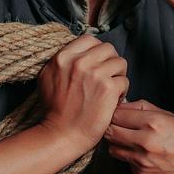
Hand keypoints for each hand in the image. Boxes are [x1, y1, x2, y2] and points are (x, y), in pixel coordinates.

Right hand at [37, 35, 128, 151]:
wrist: (61, 134)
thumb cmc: (55, 110)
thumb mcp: (48, 77)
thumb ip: (63, 61)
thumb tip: (79, 51)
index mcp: (64, 57)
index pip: (90, 39)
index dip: (97, 52)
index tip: (98, 64)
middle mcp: (79, 62)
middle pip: (108, 49)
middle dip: (110, 63)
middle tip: (107, 78)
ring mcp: (95, 74)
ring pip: (120, 62)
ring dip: (118, 76)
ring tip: (110, 90)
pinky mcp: (108, 88)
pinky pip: (125, 81)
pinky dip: (122, 92)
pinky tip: (113, 101)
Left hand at [105, 100, 173, 173]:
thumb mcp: (172, 116)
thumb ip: (144, 108)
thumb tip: (123, 106)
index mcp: (153, 122)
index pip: (116, 115)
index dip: (115, 113)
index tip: (118, 114)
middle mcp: (145, 142)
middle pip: (109, 132)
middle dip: (111, 128)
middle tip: (120, 127)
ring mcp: (143, 162)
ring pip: (113, 150)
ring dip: (119, 145)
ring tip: (134, 142)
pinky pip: (128, 164)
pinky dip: (133, 159)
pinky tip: (148, 156)